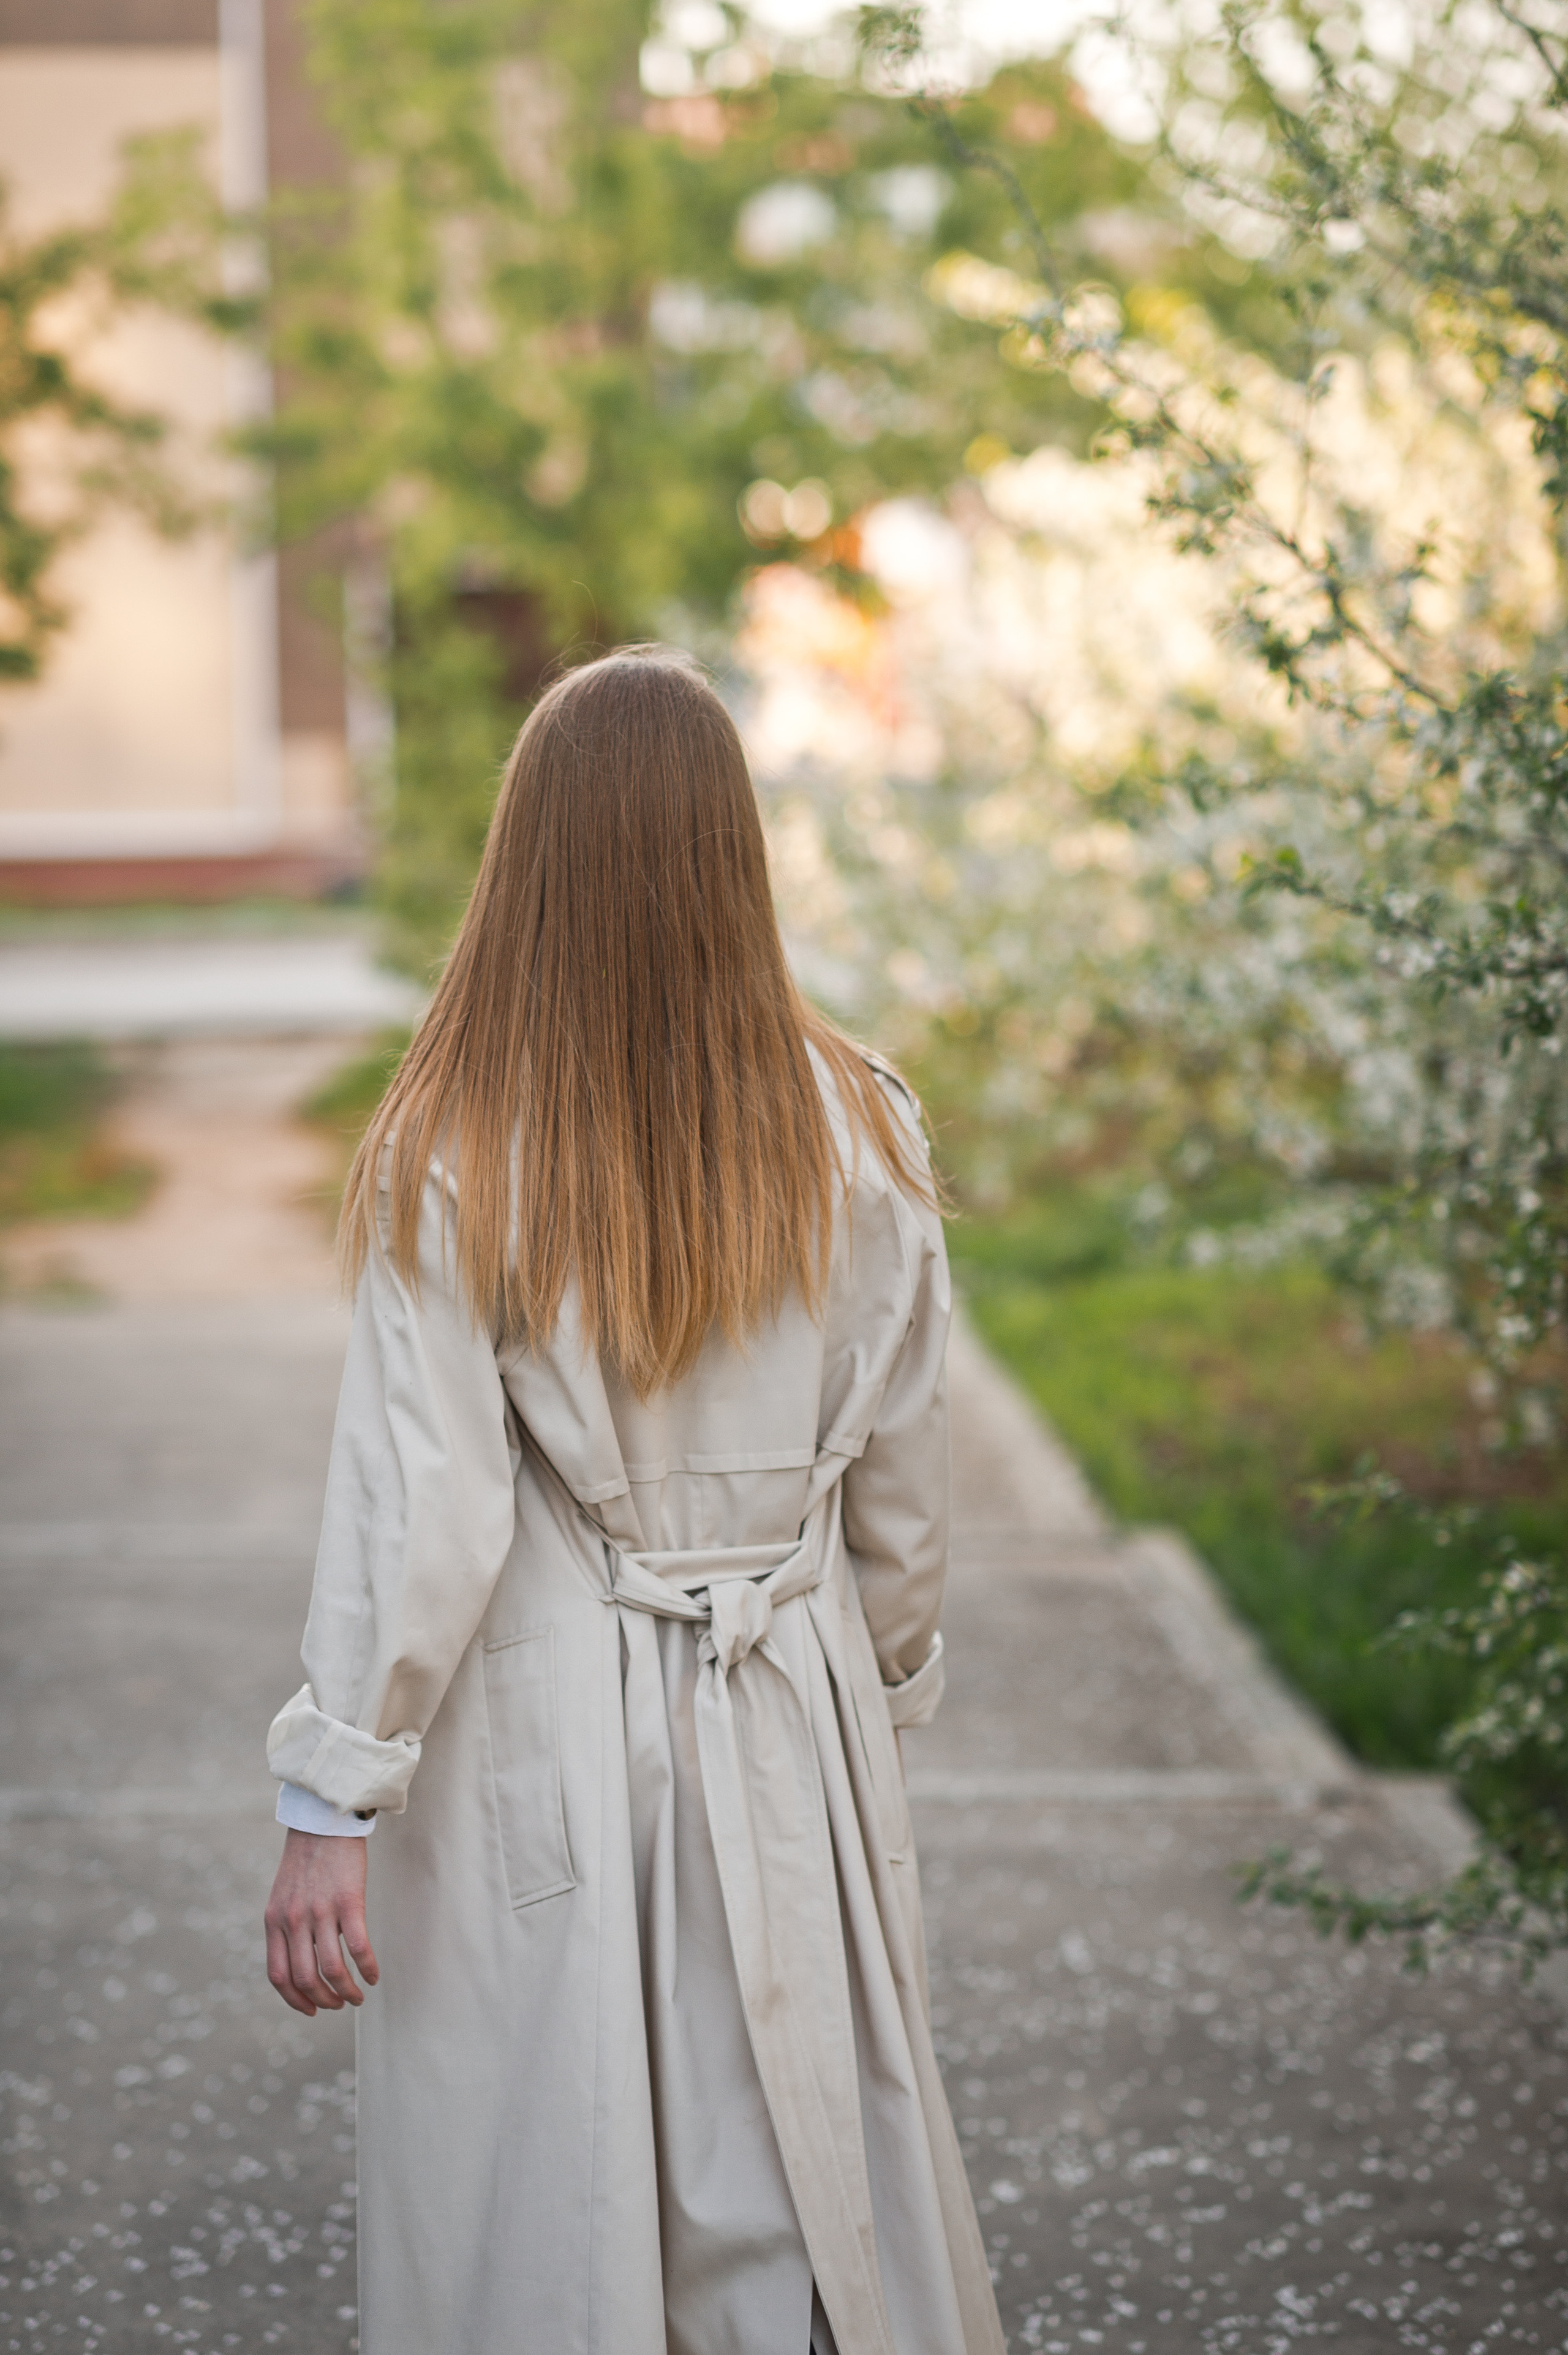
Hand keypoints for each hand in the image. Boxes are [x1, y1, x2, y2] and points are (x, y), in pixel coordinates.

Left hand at [264, 1830, 378, 2015]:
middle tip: (338, 2005)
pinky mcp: (348, 1901)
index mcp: (274, 1921)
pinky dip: (367, 1968)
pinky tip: (374, 1976)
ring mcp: (321, 1911)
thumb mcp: (283, 1895)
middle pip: (305, 1978)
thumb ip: (286, 1926)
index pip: (279, 1976)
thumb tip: (301, 1962)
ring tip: (357, 1997)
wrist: (323, 1820)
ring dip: (346, 1991)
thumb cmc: (306, 1859)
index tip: (311, 2009)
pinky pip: (358, 1947)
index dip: (295, 2000)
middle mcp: (294, 1920)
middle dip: (324, 2000)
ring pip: (332, 1969)